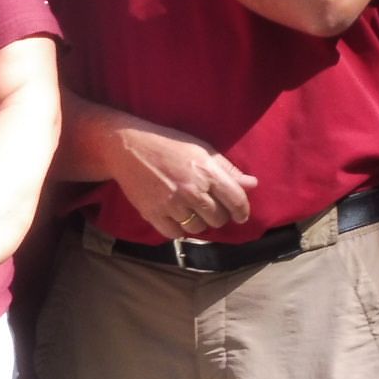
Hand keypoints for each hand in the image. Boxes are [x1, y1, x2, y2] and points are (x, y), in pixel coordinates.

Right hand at [112, 123, 257, 237]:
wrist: (126, 146)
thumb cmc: (167, 144)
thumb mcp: (201, 149)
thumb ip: (227, 169)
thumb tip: (252, 185)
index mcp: (207, 172)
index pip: (236, 201)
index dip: (242, 212)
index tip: (240, 216)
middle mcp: (192, 190)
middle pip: (218, 219)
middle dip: (217, 216)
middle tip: (209, 209)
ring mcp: (172, 204)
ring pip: (197, 229)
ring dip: (198, 223)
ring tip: (190, 212)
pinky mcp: (153, 213)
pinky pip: (174, 234)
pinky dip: (177, 229)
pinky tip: (175, 217)